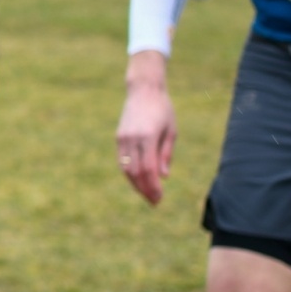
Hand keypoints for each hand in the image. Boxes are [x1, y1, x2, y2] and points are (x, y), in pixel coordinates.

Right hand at [116, 51, 175, 204]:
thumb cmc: (163, 109)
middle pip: (136, 172)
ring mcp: (123, 137)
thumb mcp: (171, 131)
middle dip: (145, 189)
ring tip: (146, 194)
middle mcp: (132, 138)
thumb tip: (163, 176)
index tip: (159, 198)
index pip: (149, 169)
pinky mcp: (119, 137)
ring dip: (135, 184)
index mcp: (148, 136)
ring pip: (126, 168)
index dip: (153, 187)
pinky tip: (138, 180)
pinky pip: (122, 160)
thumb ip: (166, 154)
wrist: (143, 90)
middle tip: (155, 202)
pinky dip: (129, 173)